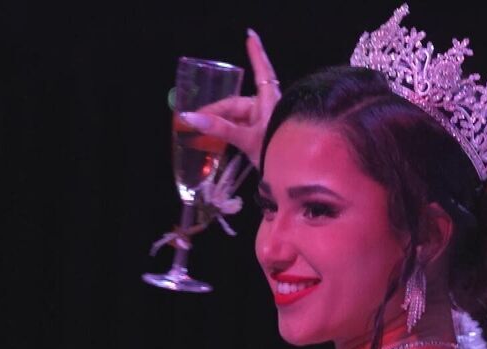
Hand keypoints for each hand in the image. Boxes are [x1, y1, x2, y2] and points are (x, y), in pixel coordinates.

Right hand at [179, 29, 281, 167]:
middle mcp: (268, 108)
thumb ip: (220, 129)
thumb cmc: (276, 151)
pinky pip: (241, 127)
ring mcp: (265, 122)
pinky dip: (228, 131)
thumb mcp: (247, 140)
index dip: (256, 54)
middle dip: (216, 111)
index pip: (262, 72)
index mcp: (269, 102)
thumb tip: (192, 118)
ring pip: (237, 117)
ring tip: (201, 132)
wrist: (295, 174)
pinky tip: (214, 139)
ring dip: (220, 124)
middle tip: (194, 120)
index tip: (251, 36)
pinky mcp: (262, 135)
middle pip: (237, 103)